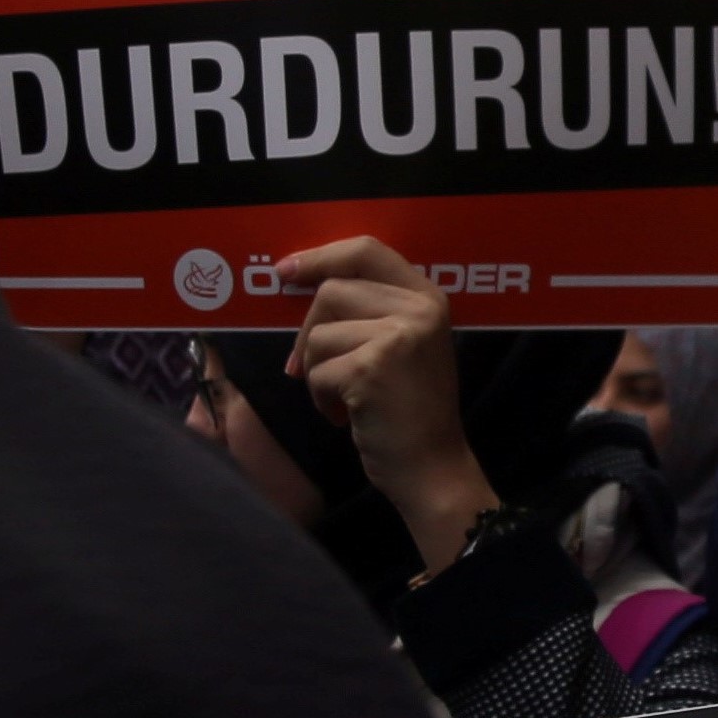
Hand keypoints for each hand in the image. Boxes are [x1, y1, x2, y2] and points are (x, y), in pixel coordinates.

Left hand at [280, 238, 489, 570]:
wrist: (432, 467)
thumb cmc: (409, 410)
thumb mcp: (403, 344)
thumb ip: (369, 308)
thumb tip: (297, 279)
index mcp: (428, 297)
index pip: (366, 250)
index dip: (320, 256)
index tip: (286, 270)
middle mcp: (419, 309)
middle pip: (331, 293)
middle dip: (309, 334)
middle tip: (309, 369)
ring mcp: (398, 336)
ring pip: (319, 334)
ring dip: (316, 372)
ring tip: (342, 397)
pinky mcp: (372, 367)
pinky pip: (316, 371)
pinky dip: (319, 397)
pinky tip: (344, 414)